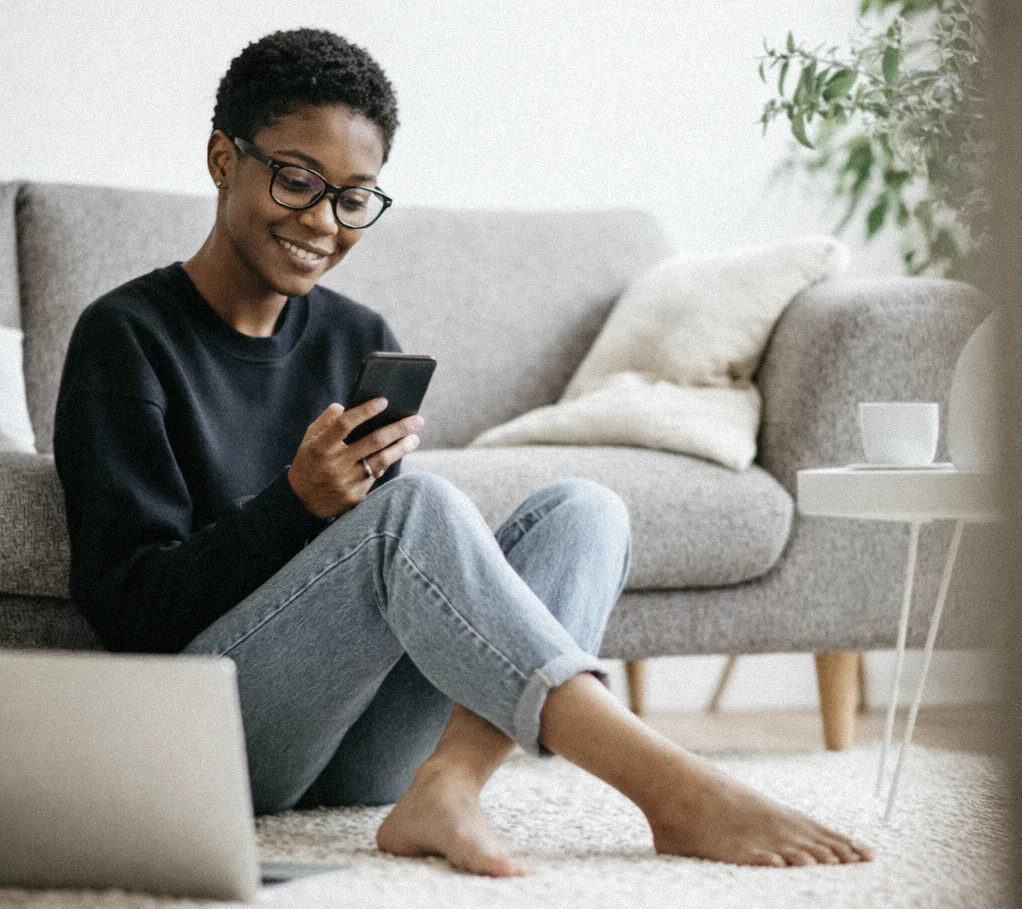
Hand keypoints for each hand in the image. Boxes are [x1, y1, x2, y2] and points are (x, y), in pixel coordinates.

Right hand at [287, 399, 421, 518]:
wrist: (302, 501)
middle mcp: (334, 464)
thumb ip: (325, 422)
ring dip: (401, 448)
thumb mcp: (309, 440)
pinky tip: (398, 454)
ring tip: (414, 438)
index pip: (344, 424)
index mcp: (320, 447)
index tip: (384, 401)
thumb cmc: (309, 463)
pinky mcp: (355, 495)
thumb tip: (343, 406)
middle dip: (398, 429)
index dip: (365, 411)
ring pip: (381, 461)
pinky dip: (388, 463)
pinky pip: (376, 476)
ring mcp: (345, 481)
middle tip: (417, 420)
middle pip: (373, 442)